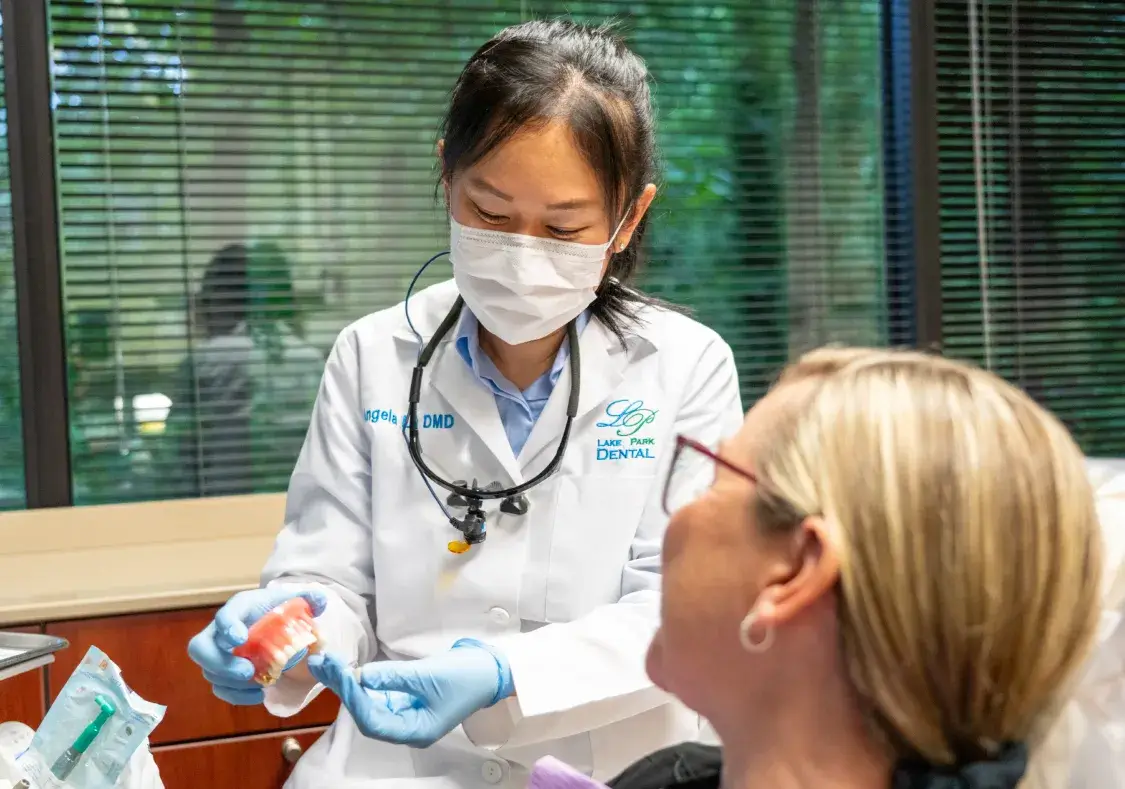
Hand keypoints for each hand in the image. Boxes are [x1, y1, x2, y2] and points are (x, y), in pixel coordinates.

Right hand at [187, 586, 327, 705]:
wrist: (274, 624)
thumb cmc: (281, 611)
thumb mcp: (296, 602)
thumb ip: (310, 600)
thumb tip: (321, 600)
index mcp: (240, 608)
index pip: (224, 615)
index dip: (227, 626)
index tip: (240, 638)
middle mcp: (221, 630)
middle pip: (200, 648)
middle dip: (220, 663)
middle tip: (247, 671)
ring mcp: (218, 653)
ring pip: (210, 672)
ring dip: (232, 683)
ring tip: (261, 684)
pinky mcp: (222, 672)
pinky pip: (220, 688)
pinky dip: (237, 695)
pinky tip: (259, 695)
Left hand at [308, 639, 512, 746]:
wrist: (492, 669)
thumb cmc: (466, 677)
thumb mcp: (428, 676)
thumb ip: (393, 677)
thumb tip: (360, 675)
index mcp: (415, 731)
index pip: (374, 720)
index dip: (355, 698)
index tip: (341, 674)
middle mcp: (406, 726)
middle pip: (367, 711)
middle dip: (344, 688)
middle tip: (324, 664)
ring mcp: (406, 712)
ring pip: (369, 701)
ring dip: (349, 683)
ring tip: (329, 663)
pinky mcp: (407, 697)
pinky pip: (379, 692)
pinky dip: (364, 680)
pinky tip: (348, 668)